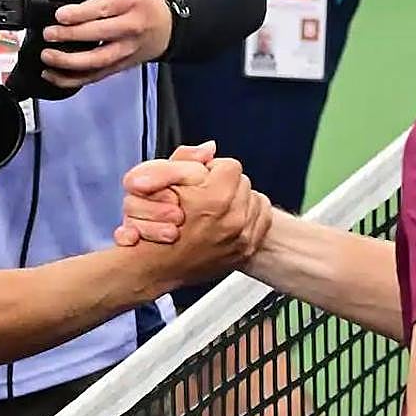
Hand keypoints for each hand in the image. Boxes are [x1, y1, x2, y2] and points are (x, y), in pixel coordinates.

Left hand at [39, 0, 171, 87]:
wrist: (166, 27)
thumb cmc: (141, 4)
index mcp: (130, 2)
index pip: (104, 8)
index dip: (80, 13)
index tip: (60, 16)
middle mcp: (131, 27)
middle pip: (99, 35)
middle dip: (71, 36)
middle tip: (49, 34)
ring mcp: (126, 50)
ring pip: (98, 61)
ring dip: (70, 62)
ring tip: (48, 56)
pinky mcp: (120, 66)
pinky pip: (96, 76)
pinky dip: (73, 79)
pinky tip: (53, 75)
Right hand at [118, 152, 273, 287]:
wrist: (154, 266)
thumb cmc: (155, 226)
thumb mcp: (159, 181)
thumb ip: (187, 158)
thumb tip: (210, 148)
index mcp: (215, 197)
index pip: (230, 165)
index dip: (213, 170)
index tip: (202, 181)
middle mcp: (233, 218)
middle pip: (243, 182)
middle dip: (226, 186)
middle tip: (205, 197)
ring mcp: (241, 237)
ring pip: (254, 199)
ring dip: (239, 201)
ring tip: (216, 210)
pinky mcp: (245, 250)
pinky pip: (261, 220)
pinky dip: (248, 218)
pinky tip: (228, 221)